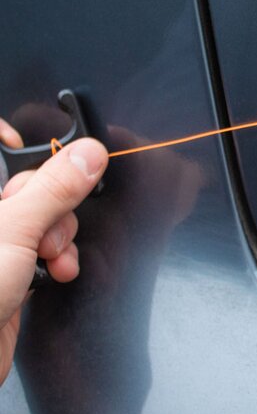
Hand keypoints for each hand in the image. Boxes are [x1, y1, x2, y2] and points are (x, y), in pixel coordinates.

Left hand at [0, 127, 107, 383]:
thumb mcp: (15, 231)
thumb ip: (55, 188)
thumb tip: (89, 153)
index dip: (16, 143)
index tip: (43, 156)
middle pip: (31, 182)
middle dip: (52, 206)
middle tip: (45, 226)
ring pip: (44, 215)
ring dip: (60, 236)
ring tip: (51, 256)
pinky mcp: (10, 266)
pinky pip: (46, 245)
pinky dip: (59, 257)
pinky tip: (57, 271)